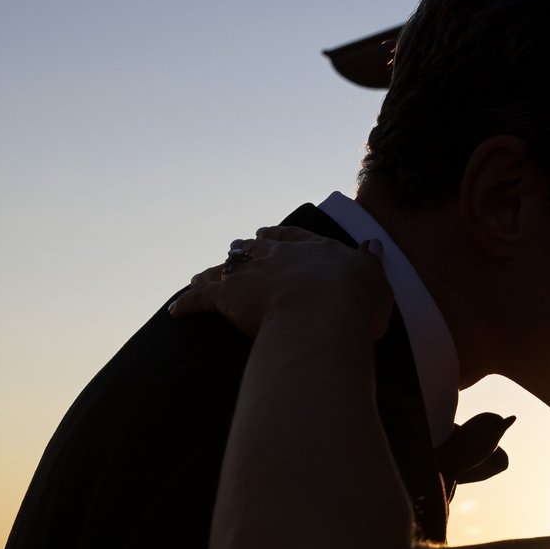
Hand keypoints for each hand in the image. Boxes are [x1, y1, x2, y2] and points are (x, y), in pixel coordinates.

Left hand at [172, 224, 393, 341]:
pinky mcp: (227, 297)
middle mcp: (279, 256)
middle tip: (238, 245)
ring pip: (226, 268)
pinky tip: (174, 311)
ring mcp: (252, 274)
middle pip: (256, 247)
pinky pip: (201, 298)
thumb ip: (369, 263)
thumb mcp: (374, 280)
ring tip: (200, 275)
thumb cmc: (355, 305)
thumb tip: (372, 245)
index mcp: (314, 251)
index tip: (270, 233)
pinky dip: (187, 303)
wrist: (322, 315)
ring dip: (213, 272)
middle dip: (246, 247)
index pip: (293, 238)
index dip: (281, 237)